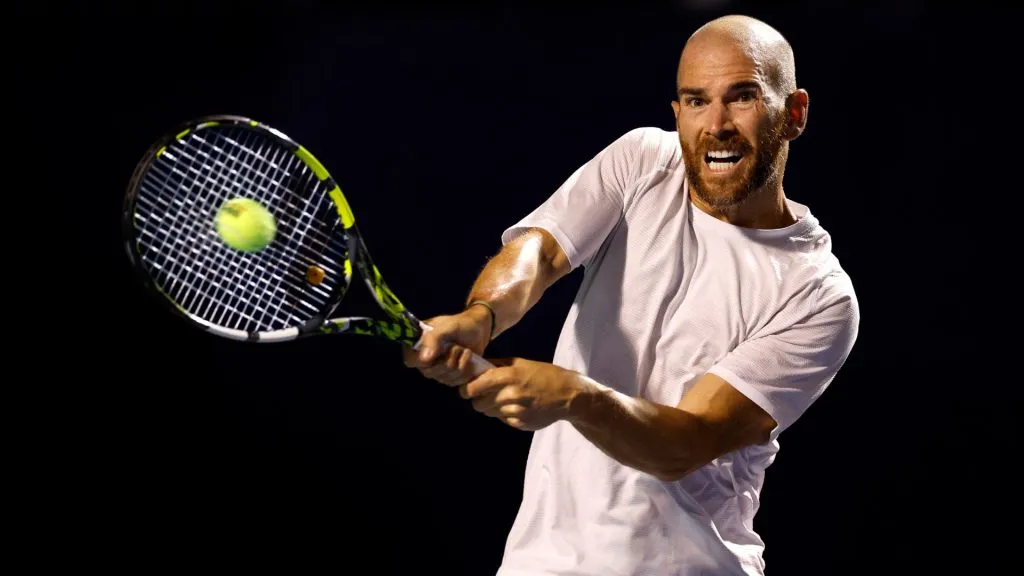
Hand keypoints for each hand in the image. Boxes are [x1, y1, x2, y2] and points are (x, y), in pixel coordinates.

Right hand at [402, 305, 491, 386]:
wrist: (478, 330)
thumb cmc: (461, 325)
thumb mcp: (448, 326)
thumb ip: (434, 338)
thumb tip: (424, 359)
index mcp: (418, 343)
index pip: (411, 360)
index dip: (425, 360)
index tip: (442, 350)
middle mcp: (423, 359)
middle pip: (429, 372)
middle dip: (449, 360)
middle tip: (458, 346)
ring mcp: (435, 369)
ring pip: (444, 378)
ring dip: (459, 365)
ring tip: (465, 351)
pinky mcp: (448, 376)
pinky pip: (454, 382)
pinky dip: (465, 372)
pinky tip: (469, 360)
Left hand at [458, 358, 582, 430]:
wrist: (568, 395)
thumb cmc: (544, 375)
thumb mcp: (521, 363)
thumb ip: (497, 365)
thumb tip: (477, 367)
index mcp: (508, 376)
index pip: (475, 387)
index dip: (467, 389)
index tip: (466, 389)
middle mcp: (509, 395)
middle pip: (478, 404)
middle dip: (478, 399)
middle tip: (486, 394)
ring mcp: (515, 412)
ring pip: (489, 413)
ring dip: (491, 407)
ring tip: (504, 399)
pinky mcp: (520, 423)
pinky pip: (503, 420)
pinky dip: (505, 414)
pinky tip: (518, 406)